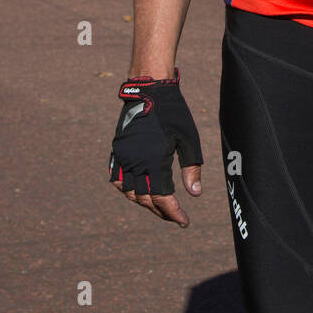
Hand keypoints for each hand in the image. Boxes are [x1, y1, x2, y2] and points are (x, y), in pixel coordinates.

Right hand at [108, 71, 202, 226]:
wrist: (149, 90)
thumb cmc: (173, 114)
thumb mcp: (188, 140)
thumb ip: (192, 168)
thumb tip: (195, 194)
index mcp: (154, 162)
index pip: (163, 199)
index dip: (173, 213)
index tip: (184, 222)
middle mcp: (135, 163)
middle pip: (145, 200)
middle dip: (161, 211)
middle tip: (175, 216)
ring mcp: (123, 157)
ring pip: (129, 193)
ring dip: (144, 203)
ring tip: (160, 206)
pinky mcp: (117, 151)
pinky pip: (118, 180)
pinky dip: (128, 190)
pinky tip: (139, 191)